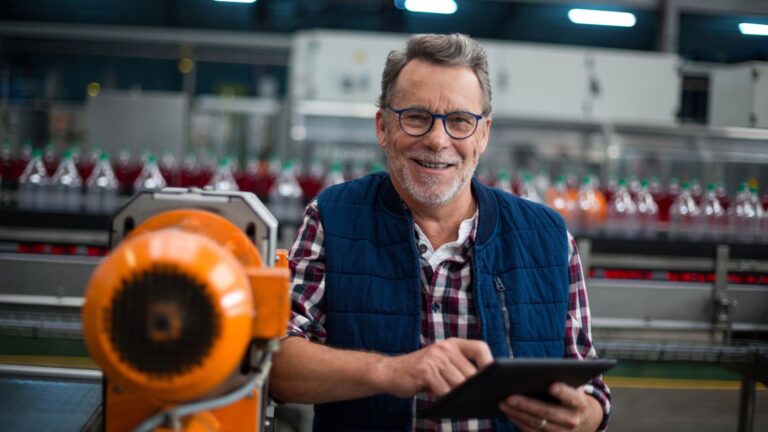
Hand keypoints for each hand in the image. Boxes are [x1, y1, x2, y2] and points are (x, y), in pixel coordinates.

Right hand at [377, 337, 492, 397]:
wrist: (390, 371)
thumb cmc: (420, 372)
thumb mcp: (441, 363)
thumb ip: (458, 369)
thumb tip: (482, 387)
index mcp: (452, 344)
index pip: (480, 348)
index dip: (490, 362)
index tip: (495, 377)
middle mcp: (445, 348)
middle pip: (472, 372)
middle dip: (476, 388)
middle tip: (480, 400)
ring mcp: (435, 359)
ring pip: (460, 384)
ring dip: (462, 397)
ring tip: (464, 404)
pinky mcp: (425, 372)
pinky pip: (445, 391)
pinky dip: (447, 400)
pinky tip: (445, 403)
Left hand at [498, 383, 601, 431]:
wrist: (581, 419)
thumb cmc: (569, 395)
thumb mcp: (571, 386)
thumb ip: (559, 378)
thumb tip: (536, 371)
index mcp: (579, 403)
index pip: (571, 396)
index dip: (562, 391)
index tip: (551, 385)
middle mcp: (572, 420)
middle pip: (547, 412)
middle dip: (526, 405)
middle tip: (509, 397)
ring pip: (536, 424)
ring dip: (517, 414)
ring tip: (502, 403)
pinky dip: (518, 422)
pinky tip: (508, 412)